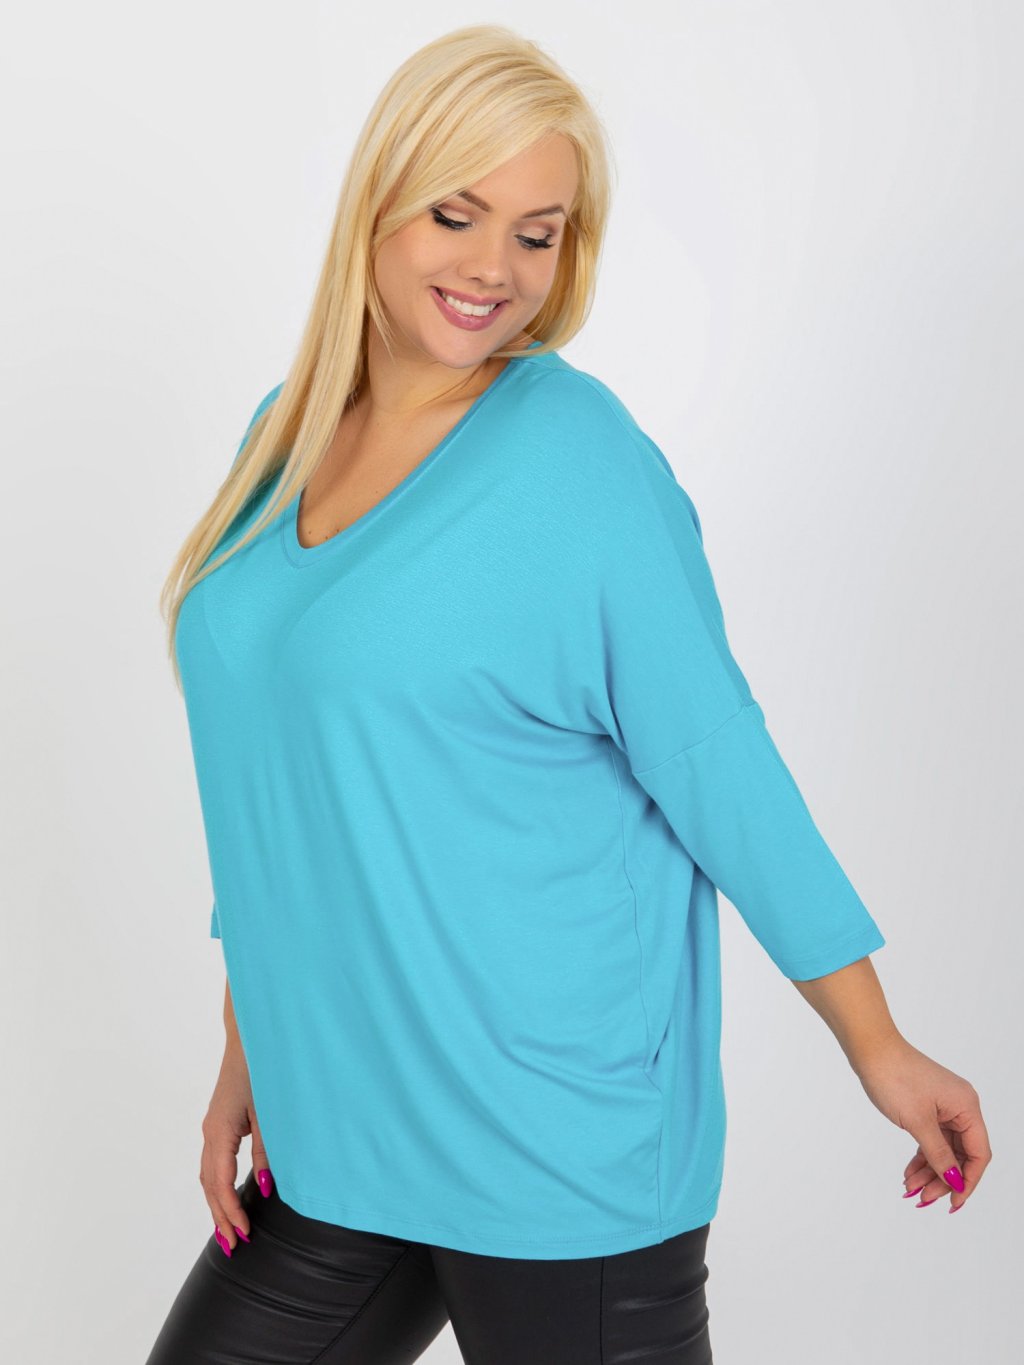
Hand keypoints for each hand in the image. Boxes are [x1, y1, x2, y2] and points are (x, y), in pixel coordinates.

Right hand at [199, 1044, 272, 1254]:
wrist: (250, 1039)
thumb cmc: (263, 1071)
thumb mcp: (269, 1113)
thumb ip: (267, 1151)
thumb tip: (267, 1187)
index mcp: (220, 1131)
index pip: (220, 1183)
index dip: (231, 1211)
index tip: (243, 1234)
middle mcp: (209, 1132)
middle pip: (209, 1185)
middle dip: (220, 1216)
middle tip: (233, 1247)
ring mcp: (211, 1128)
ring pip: (207, 1176)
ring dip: (217, 1204)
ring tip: (227, 1232)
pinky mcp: (217, 1123)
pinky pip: (212, 1163)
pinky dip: (218, 1186)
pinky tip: (227, 1198)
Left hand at [854, 1034, 990, 1211]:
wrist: (870, 1049)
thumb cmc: (894, 1077)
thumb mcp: (918, 1122)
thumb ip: (938, 1154)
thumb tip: (954, 1181)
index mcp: (966, 1107)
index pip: (978, 1154)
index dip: (968, 1181)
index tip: (953, 1203)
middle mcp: (960, 1107)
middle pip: (960, 1154)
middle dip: (943, 1179)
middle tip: (923, 1198)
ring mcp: (943, 1106)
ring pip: (944, 1149)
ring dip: (929, 1171)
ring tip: (911, 1189)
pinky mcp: (927, 1106)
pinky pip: (931, 1138)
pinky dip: (922, 1156)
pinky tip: (909, 1173)